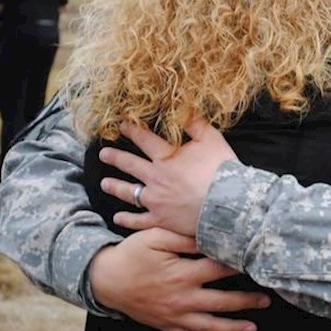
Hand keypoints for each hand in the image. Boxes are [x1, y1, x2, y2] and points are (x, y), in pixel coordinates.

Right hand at [89, 228, 269, 330]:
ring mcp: (175, 316)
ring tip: (252, 328)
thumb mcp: (156, 237)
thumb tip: (210, 235)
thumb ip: (185, 237)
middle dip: (247, 301)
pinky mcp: (166, 326)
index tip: (257, 262)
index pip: (220, 270)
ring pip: (209, 326)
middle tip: (267, 299)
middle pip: (222, 301)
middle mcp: (183, 298)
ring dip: (232, 328)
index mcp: (183, 274)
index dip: (240, 265)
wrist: (105, 279)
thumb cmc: (132, 254)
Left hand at [100, 118, 236, 235]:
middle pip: (130, 165)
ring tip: (104, 184)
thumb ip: (196, 124)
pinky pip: (138, 220)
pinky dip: (127, 219)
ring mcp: (156, 200)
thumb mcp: (211, 139)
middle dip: (115, 158)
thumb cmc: (221, 169)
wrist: (227, 202)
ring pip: (129, 192)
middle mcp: (155, 178)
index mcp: (167, 157)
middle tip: (103, 154)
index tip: (121, 125)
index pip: (145, 140)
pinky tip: (118, 218)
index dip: (132, 130)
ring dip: (115, 187)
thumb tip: (185, 109)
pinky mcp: (160, 219)